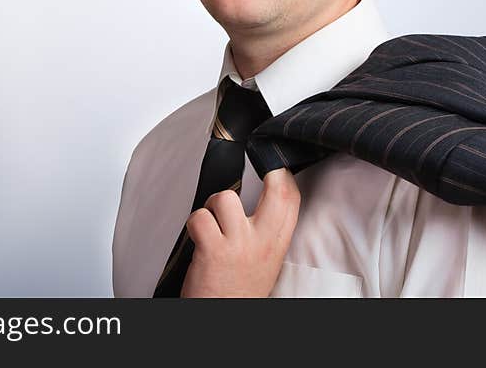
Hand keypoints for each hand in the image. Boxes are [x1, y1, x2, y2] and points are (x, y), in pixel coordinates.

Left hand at [180, 167, 300, 297]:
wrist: (222, 318)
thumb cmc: (238, 292)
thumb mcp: (266, 262)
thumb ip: (268, 232)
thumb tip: (267, 199)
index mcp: (276, 245)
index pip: (292, 200)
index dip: (285, 175)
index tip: (276, 166)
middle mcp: (262, 243)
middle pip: (276, 190)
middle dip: (267, 171)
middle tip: (257, 169)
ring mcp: (238, 245)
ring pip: (226, 197)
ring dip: (212, 205)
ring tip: (212, 221)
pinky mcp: (212, 250)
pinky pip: (199, 217)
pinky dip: (193, 223)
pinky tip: (198, 237)